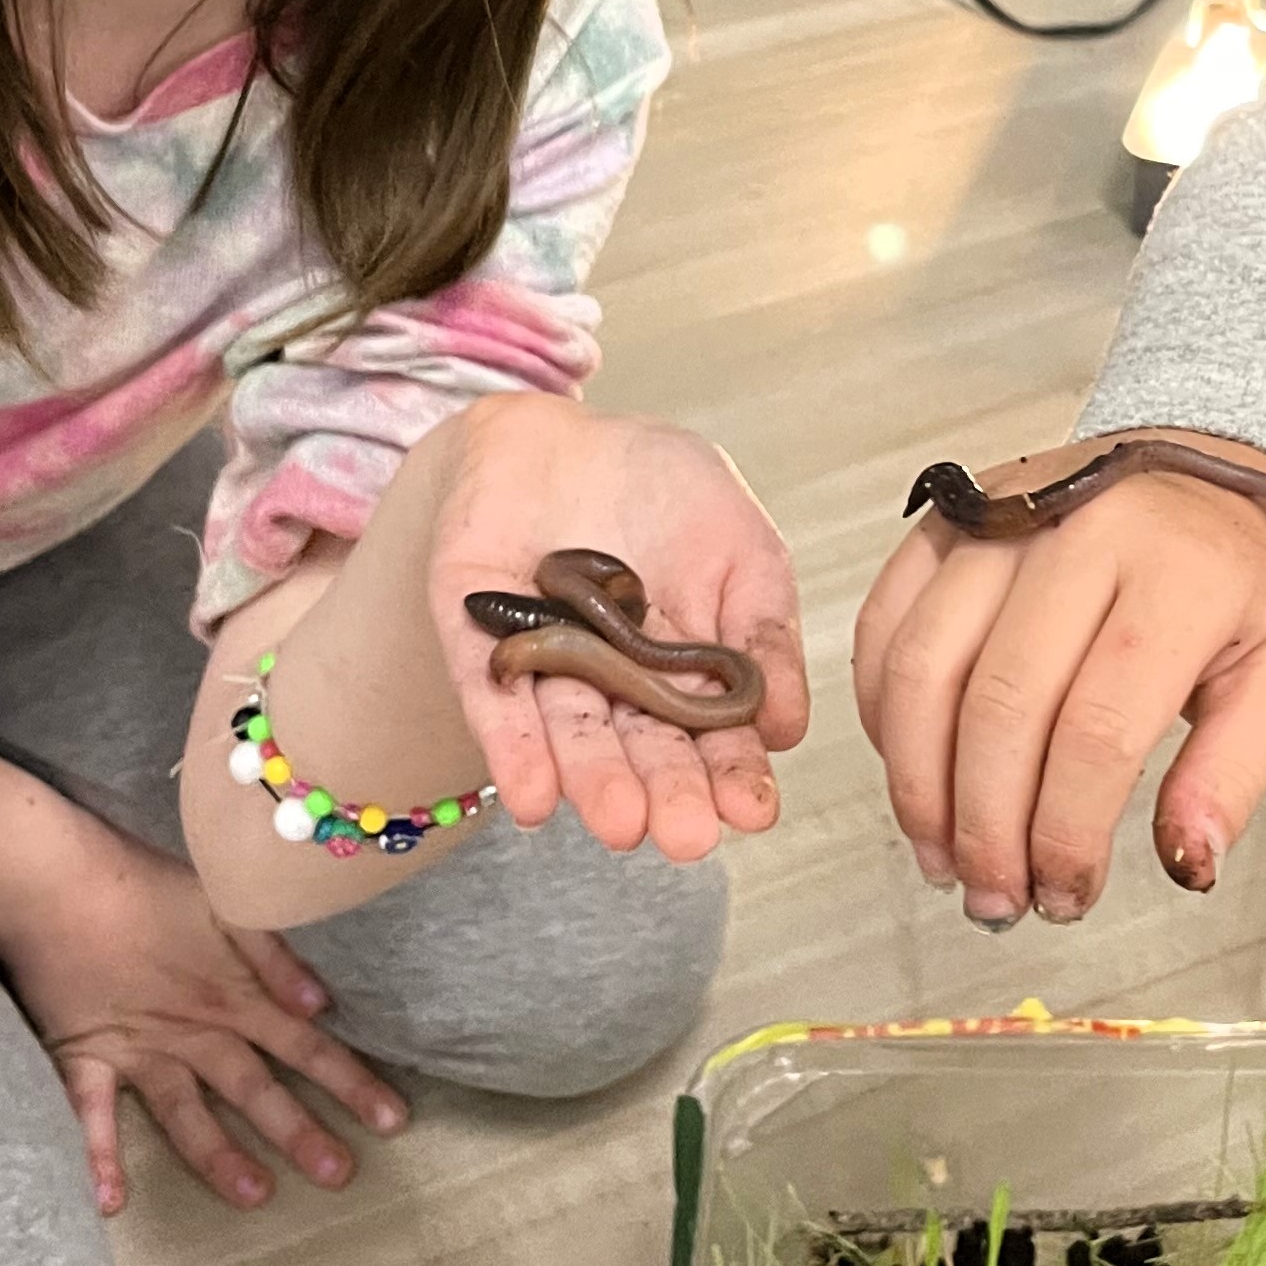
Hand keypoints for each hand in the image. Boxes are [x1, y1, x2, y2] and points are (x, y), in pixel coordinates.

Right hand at [0, 813, 406, 1214]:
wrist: (57, 881)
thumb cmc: (145, 883)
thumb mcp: (225, 904)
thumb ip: (275, 956)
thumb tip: (320, 1003)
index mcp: (233, 995)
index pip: (304, 1046)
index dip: (350, 1081)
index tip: (393, 1120)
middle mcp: (192, 1032)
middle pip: (256, 1090)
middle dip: (300, 1132)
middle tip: (340, 1176)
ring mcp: (138, 1051)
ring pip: (186, 1114)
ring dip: (220, 1157)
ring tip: (255, 1197)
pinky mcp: (84, 1057)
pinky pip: (90, 1115)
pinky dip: (96, 1158)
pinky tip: (109, 1205)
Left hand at [403, 393, 809, 862]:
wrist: (564, 429)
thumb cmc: (664, 488)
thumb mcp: (743, 547)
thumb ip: (765, 630)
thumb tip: (789, 727)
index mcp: (686, 672)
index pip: (711, 736)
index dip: (732, 774)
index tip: (752, 811)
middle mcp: (616, 684)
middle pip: (640, 748)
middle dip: (664, 793)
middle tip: (685, 836)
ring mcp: (546, 663)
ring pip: (570, 733)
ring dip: (594, 781)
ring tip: (619, 823)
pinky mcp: (476, 638)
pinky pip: (492, 698)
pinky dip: (513, 746)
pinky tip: (535, 797)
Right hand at [852, 427, 1265, 926]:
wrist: (1204, 464)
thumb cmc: (1241, 577)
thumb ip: (1233, 775)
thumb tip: (1187, 864)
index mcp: (1178, 574)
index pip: (1101, 729)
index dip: (1068, 832)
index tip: (1066, 893)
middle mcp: (1082, 532)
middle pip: (1001, 706)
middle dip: (986, 827)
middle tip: (996, 896)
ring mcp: (1002, 519)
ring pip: (924, 667)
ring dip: (920, 783)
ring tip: (943, 855)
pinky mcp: (948, 519)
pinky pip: (885, 622)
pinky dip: (880, 712)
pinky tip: (911, 769)